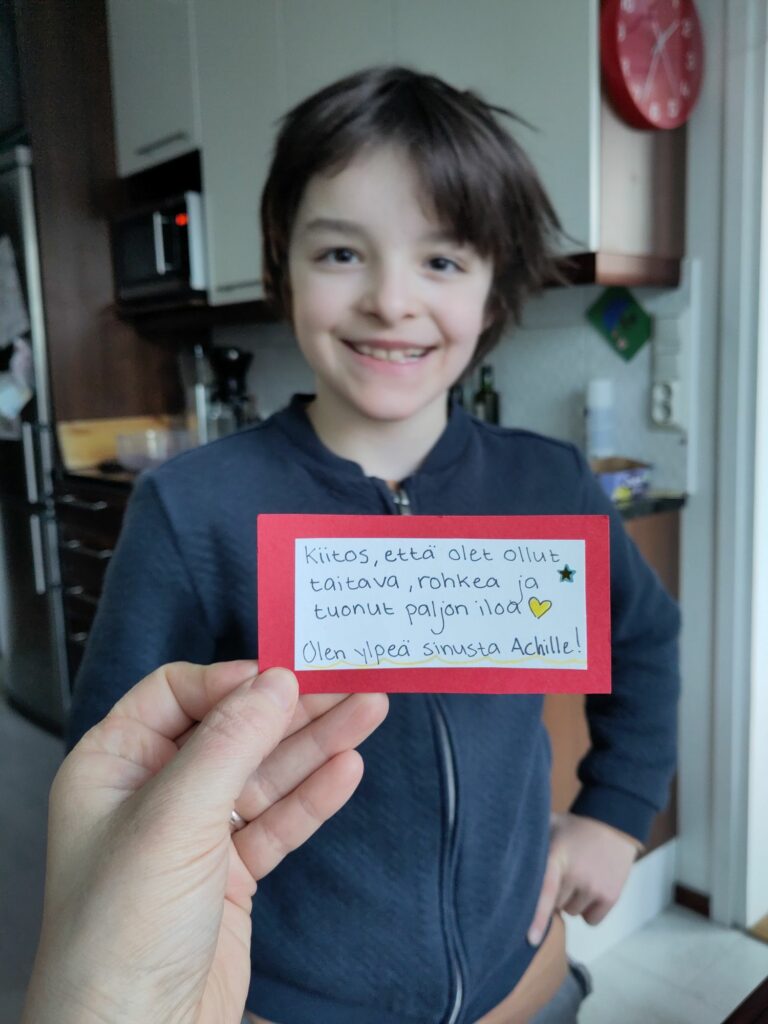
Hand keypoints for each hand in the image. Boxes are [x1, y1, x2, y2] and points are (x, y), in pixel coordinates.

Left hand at [22, 661, 387, 1023]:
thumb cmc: (120, 932)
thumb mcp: (173, 818)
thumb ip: (229, 742)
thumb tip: (275, 680)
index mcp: (113, 765)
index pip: (176, 694)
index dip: (230, 681)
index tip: (283, 673)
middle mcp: (153, 792)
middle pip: (231, 730)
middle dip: (290, 708)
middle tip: (347, 682)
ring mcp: (195, 834)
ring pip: (263, 773)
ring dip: (315, 744)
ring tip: (367, 710)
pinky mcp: (231, 874)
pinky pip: (278, 820)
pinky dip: (313, 795)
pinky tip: (347, 767)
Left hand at [527, 812, 638, 945]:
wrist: (613, 823)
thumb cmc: (573, 827)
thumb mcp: (550, 825)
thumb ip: (529, 840)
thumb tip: (498, 849)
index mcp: (556, 856)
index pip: (545, 892)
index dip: (537, 917)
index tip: (531, 940)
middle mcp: (576, 874)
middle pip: (554, 905)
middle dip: (554, 895)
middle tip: (562, 872)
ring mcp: (595, 887)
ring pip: (572, 912)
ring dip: (572, 901)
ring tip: (579, 875)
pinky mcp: (611, 896)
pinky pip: (591, 919)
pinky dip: (589, 910)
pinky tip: (592, 888)